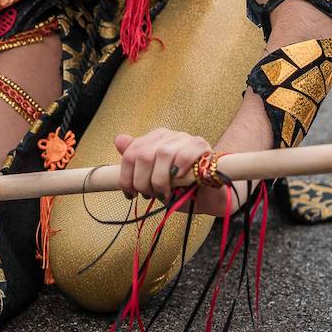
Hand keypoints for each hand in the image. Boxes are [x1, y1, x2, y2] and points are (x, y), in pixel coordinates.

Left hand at [114, 128, 243, 217]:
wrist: (213, 195)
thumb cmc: (183, 188)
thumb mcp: (155, 180)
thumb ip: (137, 163)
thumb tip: (118, 140)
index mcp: (154, 140)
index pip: (130, 153)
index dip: (126, 176)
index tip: (130, 194)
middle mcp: (169, 136)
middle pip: (144, 154)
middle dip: (142, 181)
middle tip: (148, 195)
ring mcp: (186, 139)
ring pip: (163, 154)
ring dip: (160, 180)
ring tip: (164, 194)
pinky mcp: (203, 147)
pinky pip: (187, 152)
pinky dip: (179, 170)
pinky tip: (178, 181)